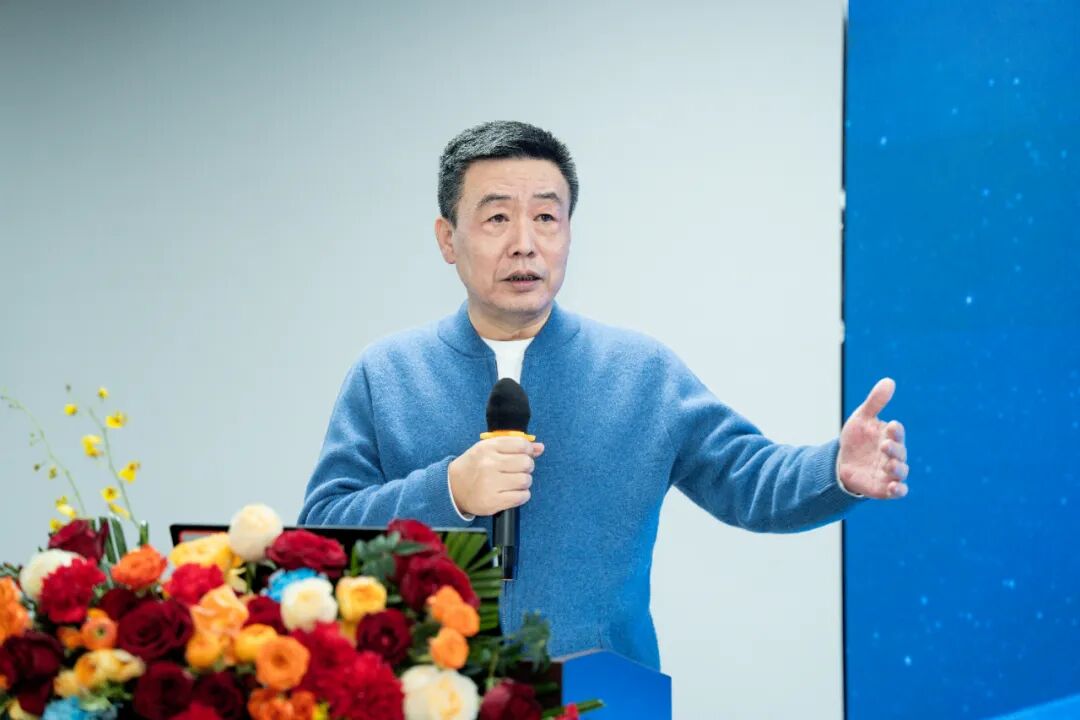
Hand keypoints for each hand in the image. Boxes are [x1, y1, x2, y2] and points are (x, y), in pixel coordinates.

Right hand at [449, 436, 544, 515]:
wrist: (453, 488)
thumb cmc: (474, 466)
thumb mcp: (490, 450)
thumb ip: (515, 446)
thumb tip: (540, 447)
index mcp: (488, 447)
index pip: (521, 444)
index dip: (528, 450)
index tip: (524, 455)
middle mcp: (489, 464)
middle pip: (526, 463)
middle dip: (526, 467)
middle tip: (517, 470)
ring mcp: (490, 483)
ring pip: (526, 480)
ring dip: (524, 482)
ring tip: (513, 482)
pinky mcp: (493, 501)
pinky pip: (522, 497)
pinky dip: (522, 495)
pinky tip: (513, 493)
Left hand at [838, 377, 908, 498]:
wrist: (841, 463)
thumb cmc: (856, 439)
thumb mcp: (861, 419)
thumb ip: (875, 402)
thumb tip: (889, 381)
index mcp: (889, 437)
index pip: (897, 433)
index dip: (895, 431)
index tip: (891, 425)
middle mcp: (893, 455)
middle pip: (900, 452)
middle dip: (894, 449)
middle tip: (884, 445)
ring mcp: (889, 472)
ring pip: (901, 471)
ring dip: (897, 469)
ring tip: (890, 465)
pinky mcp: (884, 488)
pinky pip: (898, 491)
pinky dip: (899, 490)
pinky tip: (894, 488)